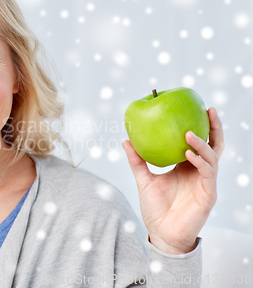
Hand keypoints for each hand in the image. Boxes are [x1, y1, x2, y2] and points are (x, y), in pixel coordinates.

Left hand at [122, 107, 224, 253]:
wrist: (161, 233)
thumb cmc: (156, 209)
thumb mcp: (144, 180)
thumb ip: (137, 161)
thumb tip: (125, 140)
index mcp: (187, 167)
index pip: (200, 142)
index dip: (202, 126)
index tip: (198, 107)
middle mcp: (199, 172)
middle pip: (214, 145)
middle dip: (214, 127)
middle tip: (209, 110)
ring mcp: (206, 183)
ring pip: (213, 157)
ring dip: (202, 144)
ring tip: (188, 134)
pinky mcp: (208, 194)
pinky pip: (207, 174)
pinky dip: (200, 162)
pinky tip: (188, 155)